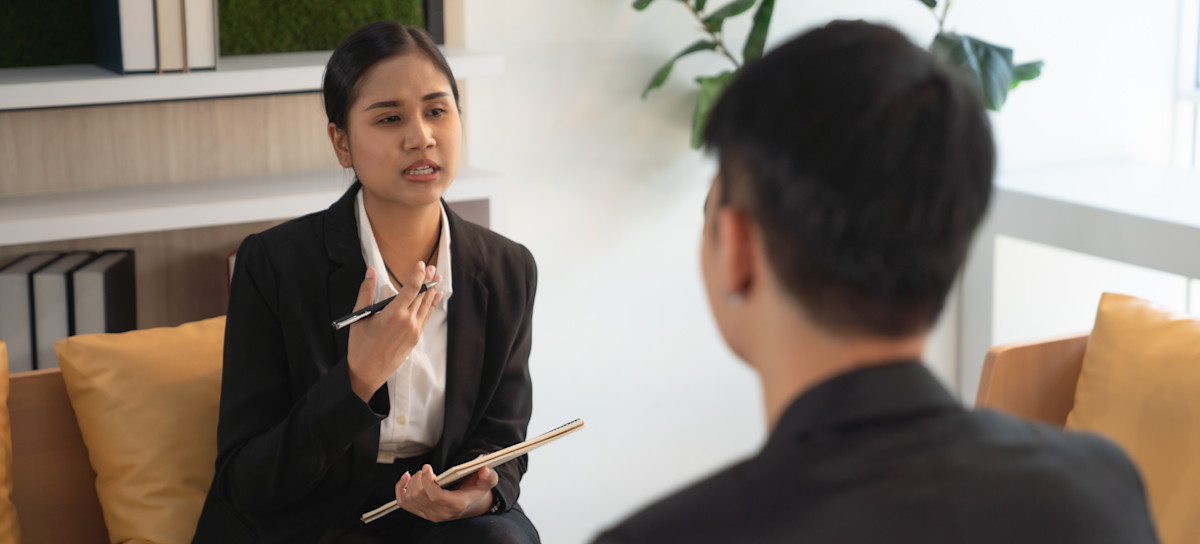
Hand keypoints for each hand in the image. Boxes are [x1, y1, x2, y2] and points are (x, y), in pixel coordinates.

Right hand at [347, 262, 442, 401]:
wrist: (367, 372)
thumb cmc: (360, 345)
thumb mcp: (360, 316)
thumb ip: (366, 292)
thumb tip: (371, 271)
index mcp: (394, 313)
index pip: (411, 288)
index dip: (418, 274)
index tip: (421, 264)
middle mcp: (408, 321)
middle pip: (421, 295)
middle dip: (428, 280)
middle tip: (433, 267)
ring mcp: (414, 330)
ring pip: (426, 306)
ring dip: (432, 291)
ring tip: (438, 278)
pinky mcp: (415, 338)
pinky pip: (426, 317)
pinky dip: (432, 306)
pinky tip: (435, 297)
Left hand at [394, 465, 498, 521]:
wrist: (470, 504)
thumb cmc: (476, 489)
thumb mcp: (487, 482)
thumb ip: (489, 476)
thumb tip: (484, 470)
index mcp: (456, 505)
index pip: (435, 497)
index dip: (428, 482)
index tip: (428, 467)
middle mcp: (441, 513)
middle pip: (419, 497)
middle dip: (418, 479)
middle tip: (426, 469)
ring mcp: (430, 514)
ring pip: (410, 499)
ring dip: (410, 482)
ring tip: (420, 473)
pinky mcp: (421, 512)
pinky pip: (403, 503)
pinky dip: (400, 489)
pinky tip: (406, 478)